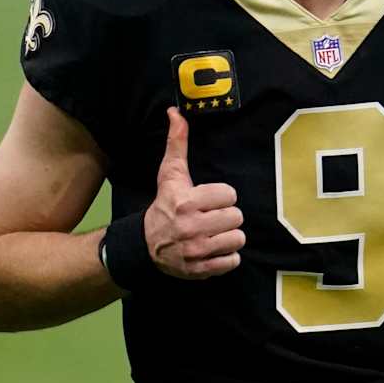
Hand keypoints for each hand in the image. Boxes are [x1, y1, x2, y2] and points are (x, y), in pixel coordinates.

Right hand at [145, 107, 245, 278]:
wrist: (145, 245)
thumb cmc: (164, 205)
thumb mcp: (170, 175)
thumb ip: (177, 143)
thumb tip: (175, 112)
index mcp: (187, 202)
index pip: (230, 195)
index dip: (222, 196)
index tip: (210, 199)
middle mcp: (192, 227)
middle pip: (236, 217)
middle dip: (226, 216)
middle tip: (212, 217)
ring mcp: (197, 251)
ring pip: (238, 239)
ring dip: (229, 236)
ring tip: (215, 233)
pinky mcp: (201, 270)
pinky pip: (233, 261)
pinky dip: (227, 256)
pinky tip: (214, 249)